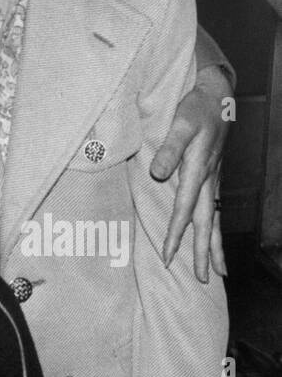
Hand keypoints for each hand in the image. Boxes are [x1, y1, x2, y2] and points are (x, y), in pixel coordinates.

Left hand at [151, 67, 229, 279]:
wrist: (217, 97)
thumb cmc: (196, 108)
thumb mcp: (181, 123)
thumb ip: (169, 149)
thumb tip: (158, 174)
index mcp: (199, 171)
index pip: (184, 211)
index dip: (175, 235)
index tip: (168, 257)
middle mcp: (208, 180)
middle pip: (206, 224)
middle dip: (204, 252)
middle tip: (203, 280)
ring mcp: (213, 179)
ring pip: (214, 220)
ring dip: (213, 246)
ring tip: (218, 272)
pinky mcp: (212, 176)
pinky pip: (213, 209)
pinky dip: (213, 229)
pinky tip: (211, 238)